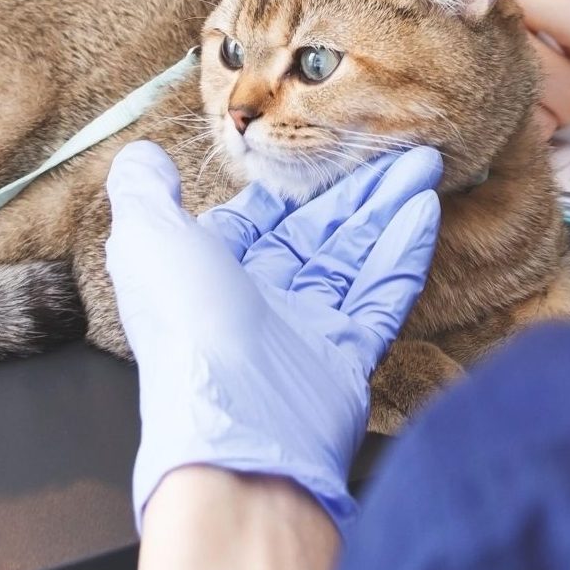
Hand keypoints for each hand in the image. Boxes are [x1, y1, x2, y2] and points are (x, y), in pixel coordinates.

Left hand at [104, 142, 442, 531]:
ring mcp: (306, 331)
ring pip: (354, 256)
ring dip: (388, 209)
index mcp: (210, 273)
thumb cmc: (186, 326)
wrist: (234, 427)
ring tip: (425, 166)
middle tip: (401, 148)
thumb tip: (144, 156)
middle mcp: (258, 301)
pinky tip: (424, 214)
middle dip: (358, 190)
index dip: (294, 182)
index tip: (327, 142)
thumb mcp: (147, 239)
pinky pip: (381, 296)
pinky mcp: (347, 357)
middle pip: (317, 232)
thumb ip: (144, 190)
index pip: (260, 218)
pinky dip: (402, 255)